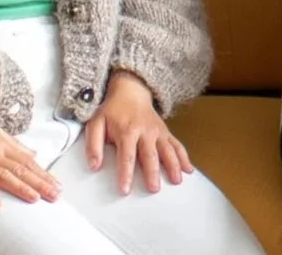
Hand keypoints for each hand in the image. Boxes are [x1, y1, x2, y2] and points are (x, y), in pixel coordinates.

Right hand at [0, 99, 59, 208]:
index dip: (43, 173)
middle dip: (39, 182)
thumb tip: (33, 154)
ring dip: (20, 187)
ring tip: (35, 198)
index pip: (27, 160)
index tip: (57, 185)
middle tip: (55, 195)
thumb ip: (13, 144)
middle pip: (19, 169)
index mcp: (0, 142)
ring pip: (2, 176)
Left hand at [82, 71, 192, 195]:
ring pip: (168, 150)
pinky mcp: (165, 132)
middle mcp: (145, 131)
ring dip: (173, 165)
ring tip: (177, 181)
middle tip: (154, 189)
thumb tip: (94, 166)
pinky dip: (184, 157)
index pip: (127, 156)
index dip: (126, 173)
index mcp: (127, 131)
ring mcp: (158, 132)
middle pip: (150, 155)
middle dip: (153, 172)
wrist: (131, 92)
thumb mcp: (96, 123)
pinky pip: (176, 145)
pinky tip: (189, 169)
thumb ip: (93, 144)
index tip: (125, 190)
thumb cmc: (112, 111)